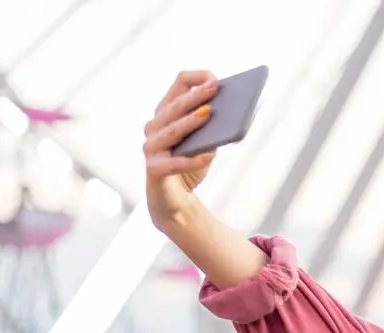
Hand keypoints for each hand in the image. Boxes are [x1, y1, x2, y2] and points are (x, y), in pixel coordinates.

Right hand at [143, 70, 219, 227]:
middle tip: (215, 88)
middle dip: (196, 96)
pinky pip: (174, 163)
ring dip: (190, 121)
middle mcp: (154, 127)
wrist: (173, 201)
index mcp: (166, 113)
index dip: (197, 79)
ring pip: (171, 130)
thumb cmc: (189, 166)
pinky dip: (193, 160)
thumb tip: (232, 116)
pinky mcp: (154, 169)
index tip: (216, 79)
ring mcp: (151, 148)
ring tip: (208, 114)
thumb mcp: (205, 143)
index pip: (179, 84)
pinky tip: (210, 155)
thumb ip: (213, 128)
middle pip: (175, 106)